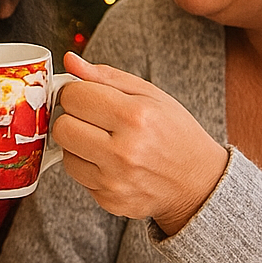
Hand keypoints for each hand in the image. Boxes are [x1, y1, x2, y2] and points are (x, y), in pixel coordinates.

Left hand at [53, 51, 227, 234]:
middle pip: (62, 127)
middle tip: (92, 118)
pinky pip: (78, 177)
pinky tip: (111, 162)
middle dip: (72, 118)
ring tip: (104, 141)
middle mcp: (124, 152)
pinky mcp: (109, 201)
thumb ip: (107, 77)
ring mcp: (115, 181)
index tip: (86, 96)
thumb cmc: (176, 133)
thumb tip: (70, 61)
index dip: (75, 92)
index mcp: (135, 117)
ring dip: (78, 145)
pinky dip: (88, 166)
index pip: (73, 97)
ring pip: (65, 154)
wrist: (199, 183)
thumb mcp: (150, 95)